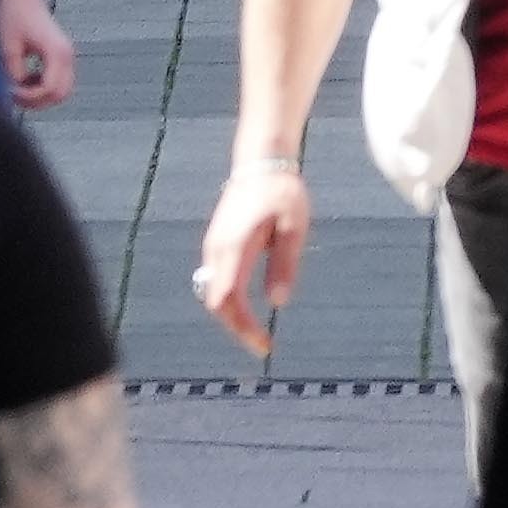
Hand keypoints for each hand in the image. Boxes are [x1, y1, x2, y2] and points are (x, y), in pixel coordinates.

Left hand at [10, 9, 78, 108]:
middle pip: (61, 94)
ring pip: (62, 89)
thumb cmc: (14, 17)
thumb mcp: (8, 48)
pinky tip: (27, 80)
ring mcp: (66, 55)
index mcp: (57, 52)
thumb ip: (15, 72)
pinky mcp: (61, 55)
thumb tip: (18, 88)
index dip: (30, 97)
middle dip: (38, 101)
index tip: (11, 91)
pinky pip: (59, 80)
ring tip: (21, 89)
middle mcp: (67, 55)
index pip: (50, 88)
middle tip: (16, 96)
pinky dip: (45, 87)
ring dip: (42, 95)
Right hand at [195, 154, 309, 351]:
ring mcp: (213, 248)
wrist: (260, 162)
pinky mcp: (216, 245)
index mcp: (235, 246)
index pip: (229, 298)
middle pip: (217, 302)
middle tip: (263, 346)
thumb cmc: (282, 192)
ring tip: (257, 334)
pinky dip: (229, 302)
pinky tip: (247, 312)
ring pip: (214, 294)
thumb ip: (285, 263)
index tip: (263, 344)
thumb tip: (279, 303)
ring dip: (232, 316)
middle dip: (237, 328)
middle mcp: (217, 250)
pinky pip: (216, 282)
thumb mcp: (294, 226)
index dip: (242, 326)